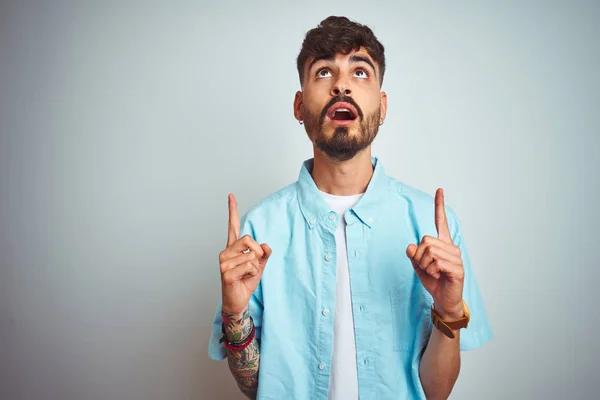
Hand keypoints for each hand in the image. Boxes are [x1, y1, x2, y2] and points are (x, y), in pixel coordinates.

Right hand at [219, 194, 271, 315]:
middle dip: (258, 252)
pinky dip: (252, 274)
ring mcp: (224, 262)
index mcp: (233, 248)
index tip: (231, 196)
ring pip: (251, 255)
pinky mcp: (226, 273)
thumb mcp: (259, 266)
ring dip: (255, 267)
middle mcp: (226, 252)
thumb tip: (265, 245)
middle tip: (254, 264)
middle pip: (248, 238)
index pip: (232, 226)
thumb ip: (263, 254)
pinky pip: (249, 266)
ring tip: (246, 275)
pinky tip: (243, 279)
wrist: (238, 301)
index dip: (232, 210)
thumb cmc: (245, 282)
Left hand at [405, 188, 463, 318]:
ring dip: (425, 265)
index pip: (441, 222)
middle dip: (419, 255)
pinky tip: (438, 276)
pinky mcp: (457, 268)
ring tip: (433, 272)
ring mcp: (456, 257)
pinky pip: (436, 263)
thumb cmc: (433, 280)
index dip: (439, 206)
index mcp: (443, 244)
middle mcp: (451, 247)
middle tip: (425, 266)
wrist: (444, 299)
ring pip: (430, 252)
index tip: (439, 190)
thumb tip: (410, 246)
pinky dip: (431, 270)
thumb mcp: (418, 265)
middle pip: (425, 240)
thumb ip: (413, 254)